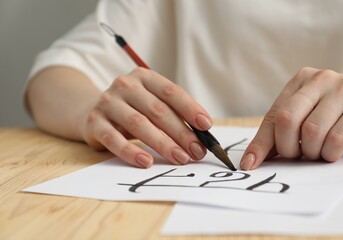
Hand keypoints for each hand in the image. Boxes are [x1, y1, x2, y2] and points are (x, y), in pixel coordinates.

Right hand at [81, 67, 210, 167]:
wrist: (92, 111)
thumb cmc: (132, 110)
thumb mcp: (151, 105)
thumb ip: (172, 114)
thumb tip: (200, 136)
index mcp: (144, 77)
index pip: (171, 92)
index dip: (190, 108)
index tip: (206, 126)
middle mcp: (125, 85)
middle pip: (158, 110)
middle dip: (181, 132)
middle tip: (197, 151)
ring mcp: (108, 102)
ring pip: (139, 123)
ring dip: (162, 143)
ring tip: (180, 158)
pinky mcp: (94, 122)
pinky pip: (114, 139)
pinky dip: (131, 151)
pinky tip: (146, 162)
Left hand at [240, 67, 342, 169]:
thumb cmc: (333, 116)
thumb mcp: (304, 117)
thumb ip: (278, 134)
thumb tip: (250, 161)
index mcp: (301, 80)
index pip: (273, 116)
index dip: (261, 144)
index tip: (250, 165)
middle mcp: (321, 79)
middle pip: (287, 120)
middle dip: (288, 147)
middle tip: (298, 155)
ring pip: (312, 131)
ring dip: (312, 152)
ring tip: (318, 151)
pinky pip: (337, 138)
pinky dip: (330, 153)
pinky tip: (332, 151)